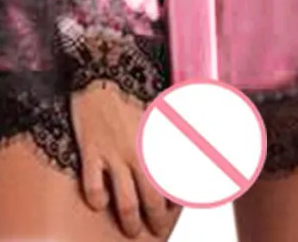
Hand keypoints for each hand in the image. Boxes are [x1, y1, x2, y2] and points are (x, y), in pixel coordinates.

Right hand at [70, 80, 178, 237]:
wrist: (101, 73)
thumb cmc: (132, 94)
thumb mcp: (161, 112)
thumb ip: (180, 131)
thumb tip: (205, 141)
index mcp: (159, 140)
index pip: (175, 181)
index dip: (179, 201)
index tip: (179, 209)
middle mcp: (140, 150)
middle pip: (153, 200)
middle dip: (158, 222)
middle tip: (158, 231)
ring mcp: (115, 153)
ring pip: (127, 202)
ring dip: (131, 221)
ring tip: (132, 229)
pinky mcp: (92, 151)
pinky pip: (94, 187)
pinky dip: (97, 199)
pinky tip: (100, 202)